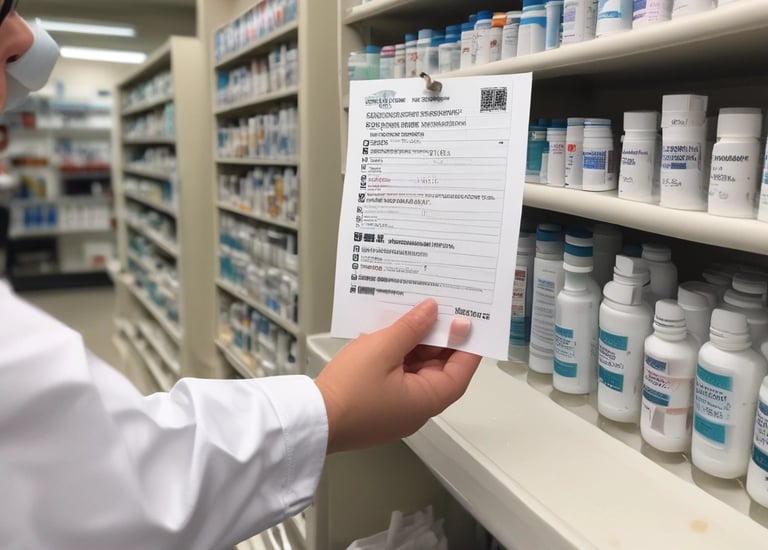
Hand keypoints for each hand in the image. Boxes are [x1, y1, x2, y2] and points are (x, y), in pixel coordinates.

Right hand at [315, 298, 480, 453]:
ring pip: (416, 371)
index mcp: (426, 400)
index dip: (466, 345)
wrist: (311, 418)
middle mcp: (416, 408)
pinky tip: (389, 334)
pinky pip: (397, 376)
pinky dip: (398, 355)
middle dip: (438, 339)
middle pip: (438, 370)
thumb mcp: (382, 349)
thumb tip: (432, 311)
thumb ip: (411, 328)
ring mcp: (397, 408)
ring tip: (411, 315)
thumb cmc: (349, 390)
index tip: (467, 320)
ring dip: (415, 345)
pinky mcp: (379, 405)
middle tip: (437, 309)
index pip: (460, 372)